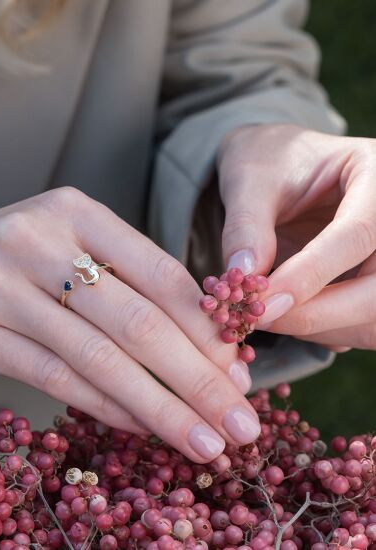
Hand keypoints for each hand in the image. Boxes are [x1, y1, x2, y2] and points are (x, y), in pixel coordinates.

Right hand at [0, 187, 259, 461]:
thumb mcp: (56, 251)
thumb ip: (119, 285)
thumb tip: (197, 345)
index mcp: (74, 210)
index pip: (160, 272)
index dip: (207, 328)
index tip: (244, 371)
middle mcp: (40, 237)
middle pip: (139, 319)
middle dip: (201, 378)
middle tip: (245, 422)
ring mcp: (1, 282)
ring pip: (102, 356)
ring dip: (162, 406)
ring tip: (207, 443)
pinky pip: (57, 377)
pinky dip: (108, 408)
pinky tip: (143, 429)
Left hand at [217, 124, 375, 349]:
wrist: (281, 166)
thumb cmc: (268, 163)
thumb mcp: (249, 180)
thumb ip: (246, 227)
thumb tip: (243, 280)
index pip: (358, 234)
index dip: (310, 275)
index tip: (263, 302)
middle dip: (319, 314)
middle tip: (261, 319)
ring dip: (322, 329)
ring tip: (268, 317)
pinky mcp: (375, 280)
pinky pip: (365, 324)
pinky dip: (327, 332)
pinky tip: (289, 317)